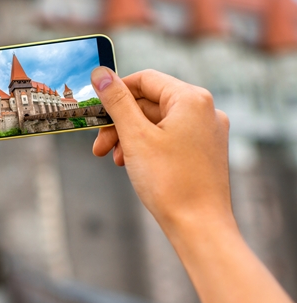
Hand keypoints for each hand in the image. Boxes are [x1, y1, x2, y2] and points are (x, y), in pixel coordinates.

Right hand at [90, 67, 231, 235]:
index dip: (116, 91)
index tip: (96, 108)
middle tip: (99, 143)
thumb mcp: (135, 136)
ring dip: (130, 136)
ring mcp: (207, 131)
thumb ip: (116, 101)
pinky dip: (148, 146)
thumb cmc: (170, 182)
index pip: (146, 79)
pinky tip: (131, 163)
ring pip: (158, 122)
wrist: (200, 228)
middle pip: (150, 102)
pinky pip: (170, 137)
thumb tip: (100, 73)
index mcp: (192, 99)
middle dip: (120, 122)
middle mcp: (205, 110)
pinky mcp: (205, 151)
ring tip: (113, 158)